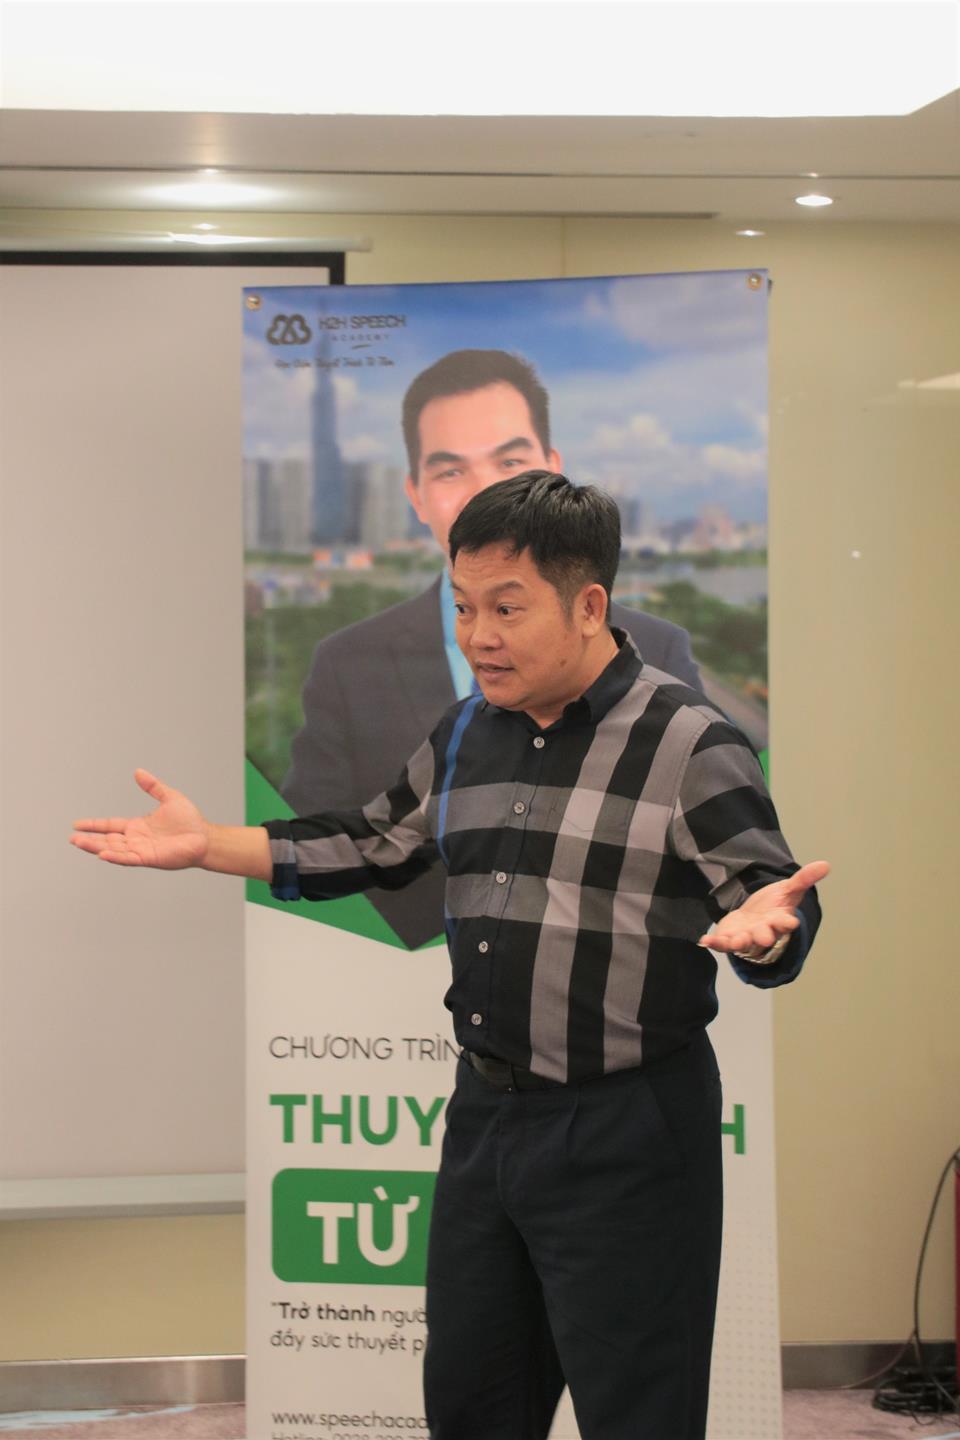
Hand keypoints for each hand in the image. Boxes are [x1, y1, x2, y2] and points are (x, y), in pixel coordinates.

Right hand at [70, 769, 208, 869]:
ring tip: (78, 843)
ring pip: (113, 849)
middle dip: (89, 839)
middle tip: (72, 838)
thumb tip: (138, 772)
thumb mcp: (169, 797)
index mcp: (137, 826)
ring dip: (96, 847)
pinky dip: (115, 856)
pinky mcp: (149, 858)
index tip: (77, 824)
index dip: (94, 825)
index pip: (110, 825)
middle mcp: (136, 839)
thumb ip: (153, 786)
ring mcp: (141, 850)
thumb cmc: (190, 820)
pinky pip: (128, 858)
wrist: (205, 837)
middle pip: (107, 839)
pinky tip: (102, 854)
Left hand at [698, 860, 829, 955]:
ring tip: (735, 941)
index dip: (787, 923)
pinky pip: (722, 943)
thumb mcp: (788, 889)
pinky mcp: (730, 938)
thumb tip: (826, 864)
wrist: (755, 914)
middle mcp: (763, 932)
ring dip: (739, 943)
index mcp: (779, 920)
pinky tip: (704, 941)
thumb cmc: (774, 905)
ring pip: (743, 943)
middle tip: (764, 937)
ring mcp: (746, 937)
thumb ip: (804, 879)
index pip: (785, 923)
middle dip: (764, 936)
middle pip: (765, 936)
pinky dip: (714, 943)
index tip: (791, 922)